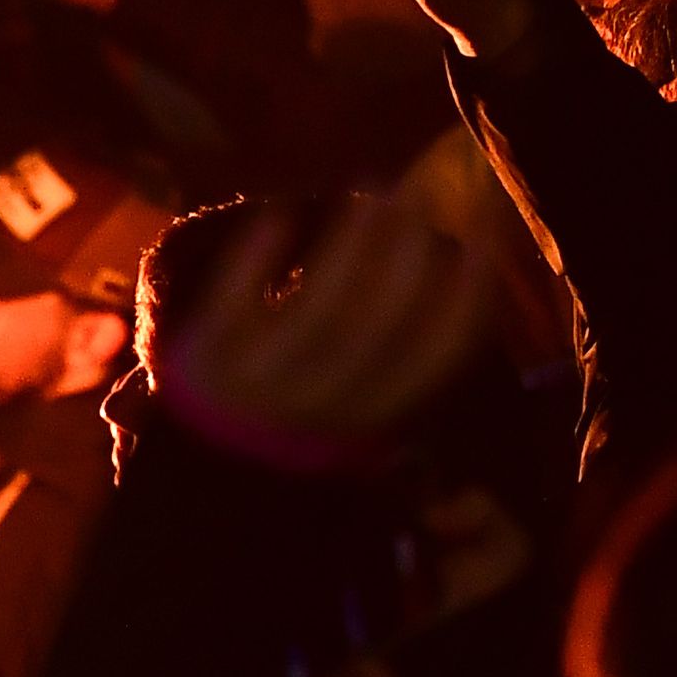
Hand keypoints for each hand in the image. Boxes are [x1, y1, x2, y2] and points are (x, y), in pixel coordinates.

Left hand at [157, 198, 490, 470]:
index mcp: (369, 420)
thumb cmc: (291, 426)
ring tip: (367, 198)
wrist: (197, 477)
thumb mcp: (352, 411)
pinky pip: (234, 304)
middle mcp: (320, 406)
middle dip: (404, 257)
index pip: (433, 357)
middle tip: (414, 198)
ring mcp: (258, 384)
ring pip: (315, 313)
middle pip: (377, 326)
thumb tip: (450, 270)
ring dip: (347, 248)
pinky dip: (258, 258)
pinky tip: (279, 214)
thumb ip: (394, 360)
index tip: (479, 240)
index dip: (464, 296)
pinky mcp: (203, 361)